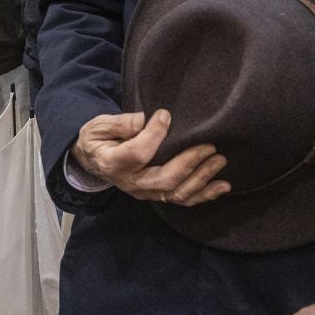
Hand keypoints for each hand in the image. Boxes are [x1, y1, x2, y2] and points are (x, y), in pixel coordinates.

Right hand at [72, 109, 228, 205]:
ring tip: (219, 161)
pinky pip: (181, 199)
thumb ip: (121, 123)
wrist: (93, 161)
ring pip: (176, 192)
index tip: (166, 115)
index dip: (153, 134)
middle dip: (189, 163)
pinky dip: (204, 194)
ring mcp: (145, 192)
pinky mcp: (156, 195)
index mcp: (113, 163)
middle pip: (163, 179)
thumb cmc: (97, 139)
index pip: (137, 153)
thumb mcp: (99, 126)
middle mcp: (131, 183)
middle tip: (209, 147)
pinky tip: (222, 186)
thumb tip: (145, 119)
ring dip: (202, 178)